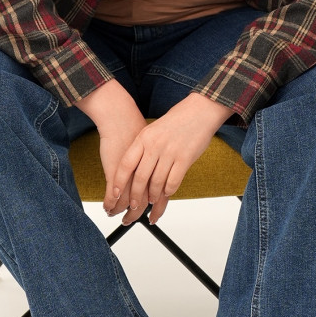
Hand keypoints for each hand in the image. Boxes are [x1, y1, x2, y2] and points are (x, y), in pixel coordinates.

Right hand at [74, 80, 147, 218]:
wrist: (121, 118)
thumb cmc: (135, 131)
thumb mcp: (154, 148)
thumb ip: (157, 164)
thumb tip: (160, 177)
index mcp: (158, 168)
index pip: (161, 195)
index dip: (157, 210)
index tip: (153, 219)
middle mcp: (145, 174)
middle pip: (143, 202)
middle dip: (136, 215)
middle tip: (129, 220)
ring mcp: (131, 174)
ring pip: (128, 202)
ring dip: (121, 211)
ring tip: (115, 215)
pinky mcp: (115, 172)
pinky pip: (113, 195)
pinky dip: (110, 203)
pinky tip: (107, 207)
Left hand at [110, 93, 232, 224]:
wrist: (200, 110)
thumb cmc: (176, 120)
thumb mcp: (153, 129)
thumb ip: (144, 147)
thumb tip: (134, 168)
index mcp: (144, 138)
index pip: (126, 165)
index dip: (120, 182)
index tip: (115, 194)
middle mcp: (155, 146)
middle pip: (140, 178)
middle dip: (136, 196)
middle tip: (134, 206)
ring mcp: (170, 152)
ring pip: (156, 183)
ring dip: (153, 196)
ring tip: (151, 201)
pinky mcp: (185, 159)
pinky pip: (173, 181)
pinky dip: (168, 190)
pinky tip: (166, 193)